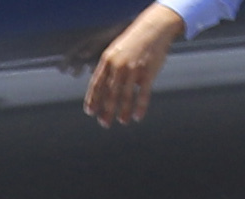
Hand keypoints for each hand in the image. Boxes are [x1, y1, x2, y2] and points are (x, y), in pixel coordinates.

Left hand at [83, 3, 178, 123]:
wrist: (154, 28)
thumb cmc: (133, 41)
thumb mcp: (115, 50)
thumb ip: (108, 68)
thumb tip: (100, 87)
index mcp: (108, 60)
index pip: (97, 83)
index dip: (93, 99)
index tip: (90, 112)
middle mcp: (119, 65)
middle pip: (110, 93)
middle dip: (106, 110)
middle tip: (104, 123)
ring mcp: (133, 69)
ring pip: (126, 96)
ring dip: (123, 111)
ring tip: (122, 121)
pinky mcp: (148, 72)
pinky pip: (143, 94)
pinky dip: (140, 107)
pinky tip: (137, 117)